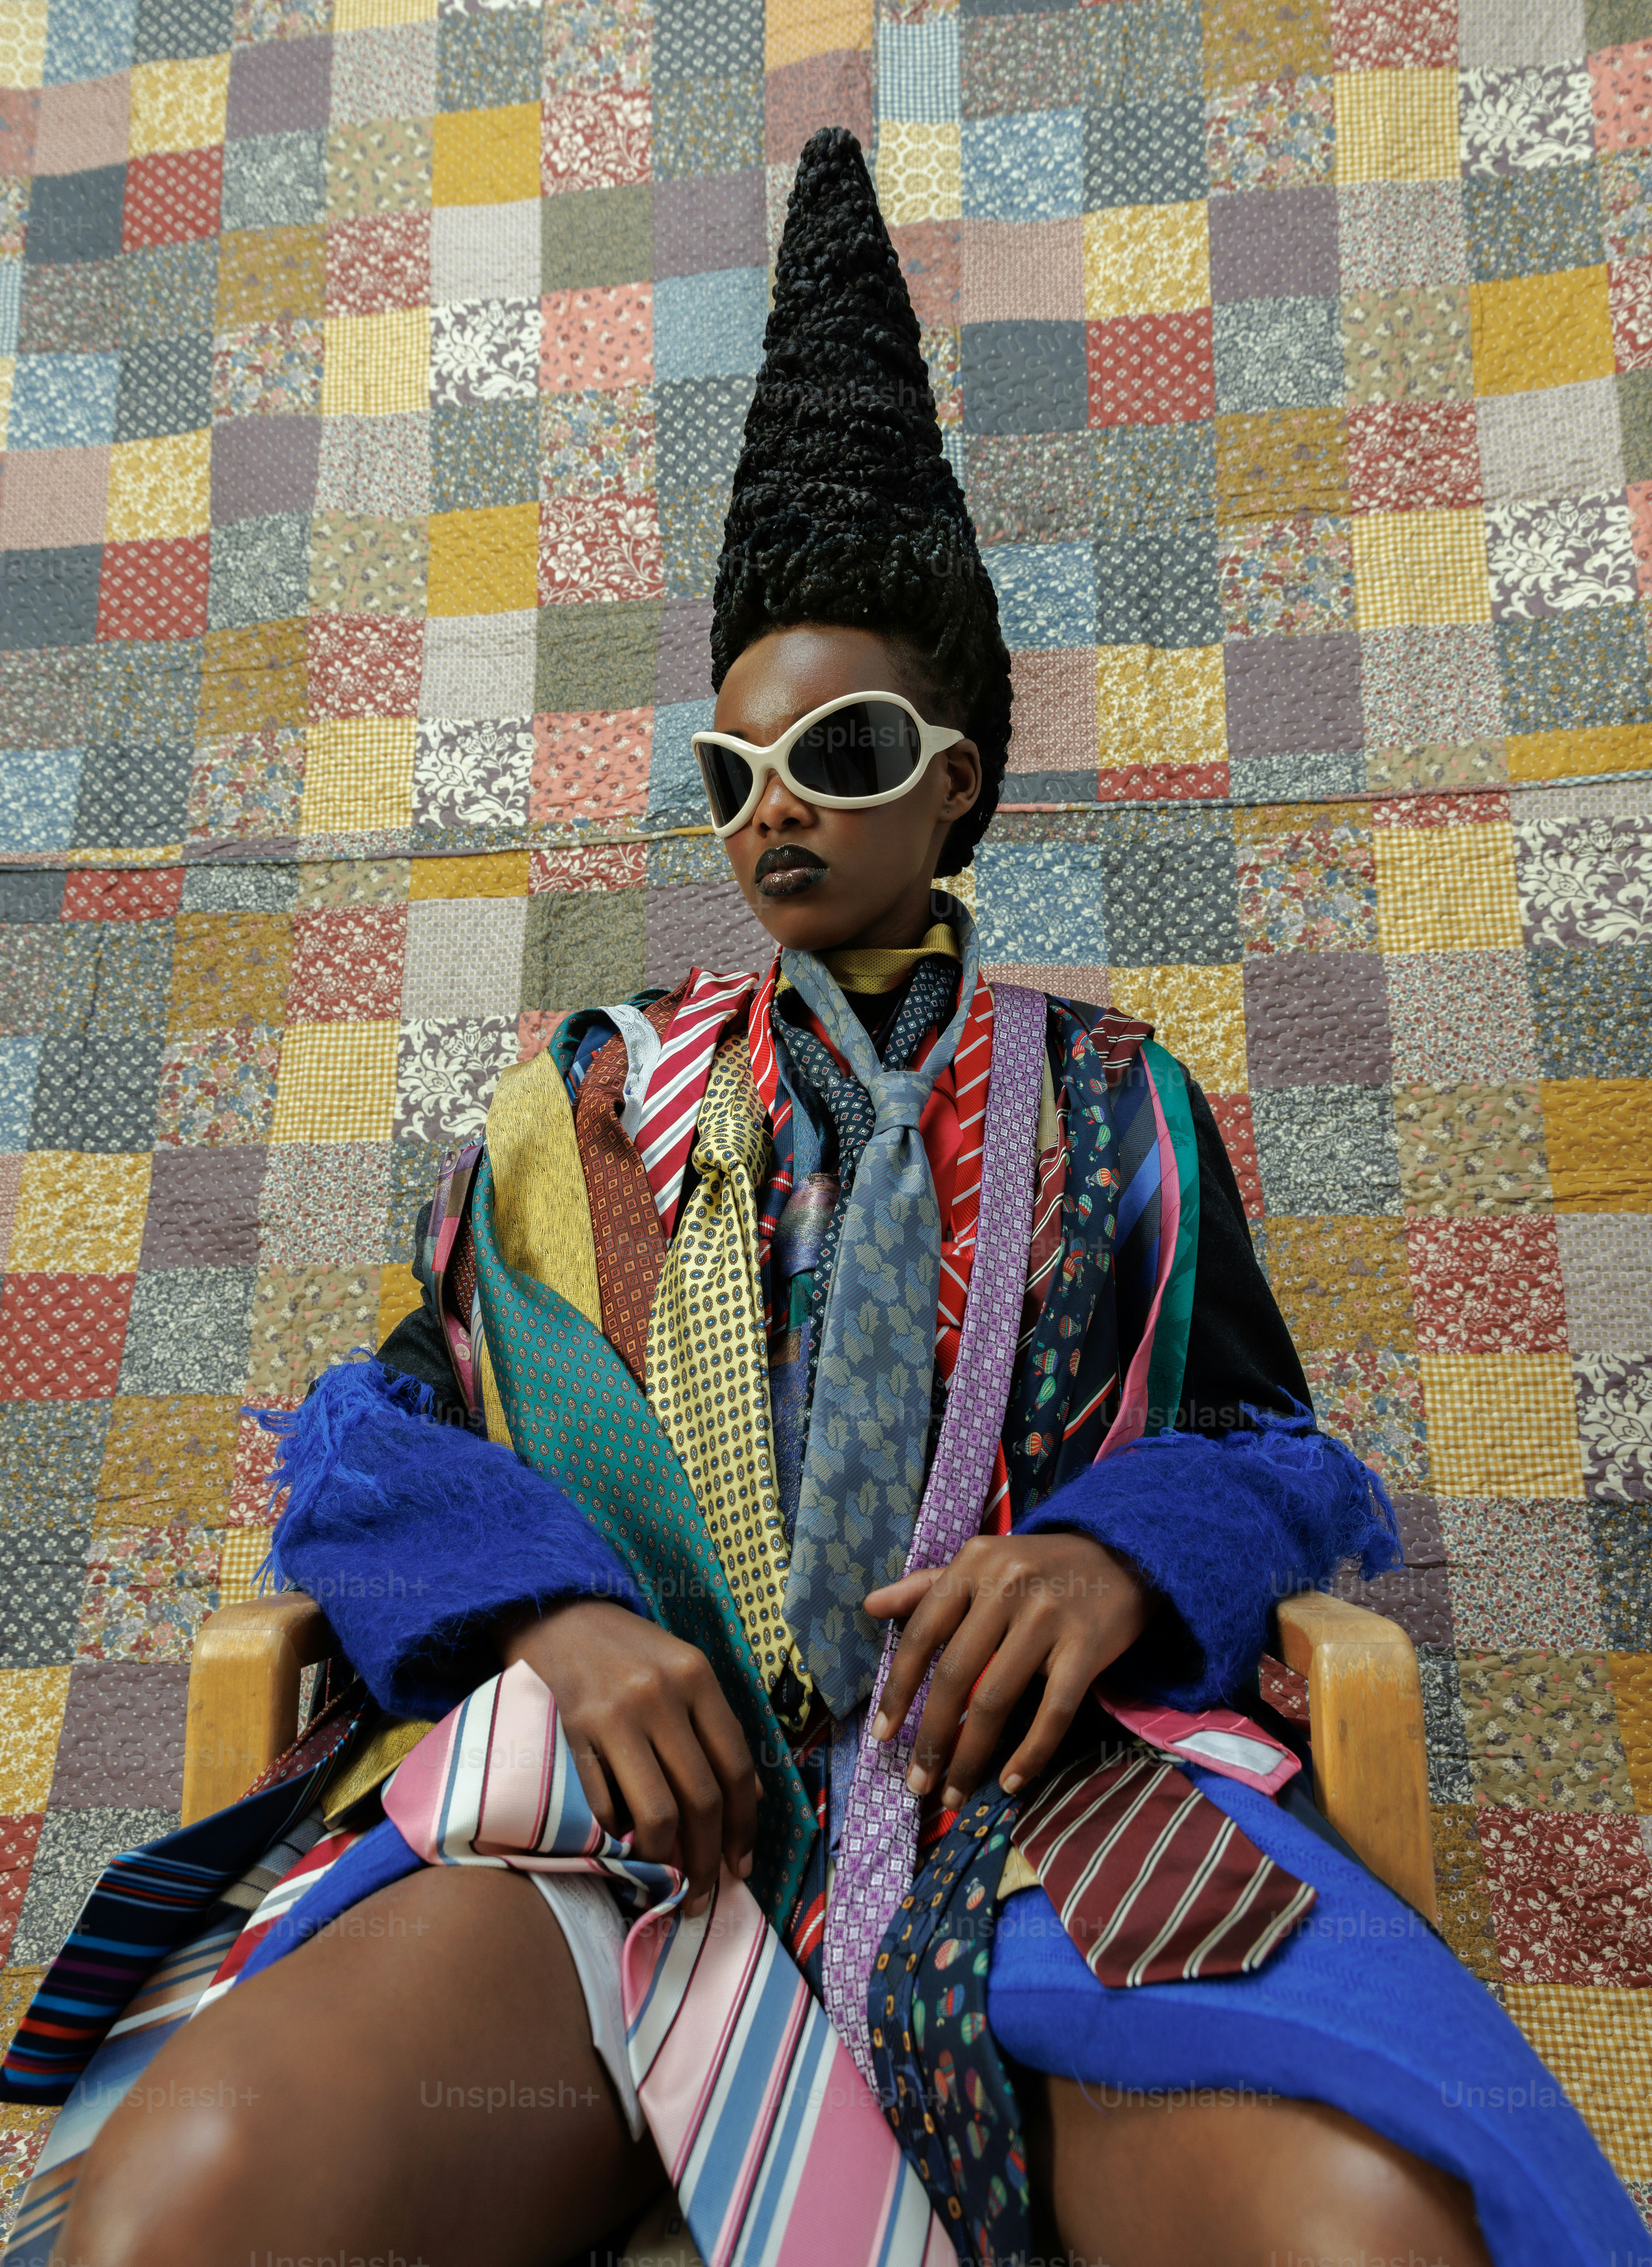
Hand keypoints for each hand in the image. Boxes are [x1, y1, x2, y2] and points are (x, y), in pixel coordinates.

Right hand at [498, 1599, 758, 1916]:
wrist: (558, 1614)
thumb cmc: (629, 1651)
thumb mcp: (684, 1671)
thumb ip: (715, 1729)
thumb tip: (749, 1801)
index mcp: (697, 1678)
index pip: (736, 1766)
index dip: (743, 1826)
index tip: (740, 1866)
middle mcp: (661, 1696)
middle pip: (701, 1797)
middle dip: (707, 1858)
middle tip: (703, 1894)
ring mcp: (616, 1715)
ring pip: (657, 1811)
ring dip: (666, 1860)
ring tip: (666, 1883)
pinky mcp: (575, 1732)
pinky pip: (604, 1802)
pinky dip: (617, 1833)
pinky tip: (623, 1844)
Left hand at [863, 1534, 1150, 1810]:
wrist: (1124, 1556)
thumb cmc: (1041, 1567)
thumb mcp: (982, 1563)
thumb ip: (927, 1587)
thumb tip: (870, 1606)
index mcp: (974, 1563)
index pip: (923, 1632)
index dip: (897, 1688)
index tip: (879, 1735)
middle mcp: (1007, 1585)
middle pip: (955, 1675)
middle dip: (931, 1737)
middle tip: (916, 1782)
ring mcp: (1048, 1616)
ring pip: (996, 1700)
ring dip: (970, 1756)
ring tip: (953, 1793)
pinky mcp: (1086, 1647)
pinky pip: (1053, 1712)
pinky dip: (1029, 1754)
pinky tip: (1009, 1781)